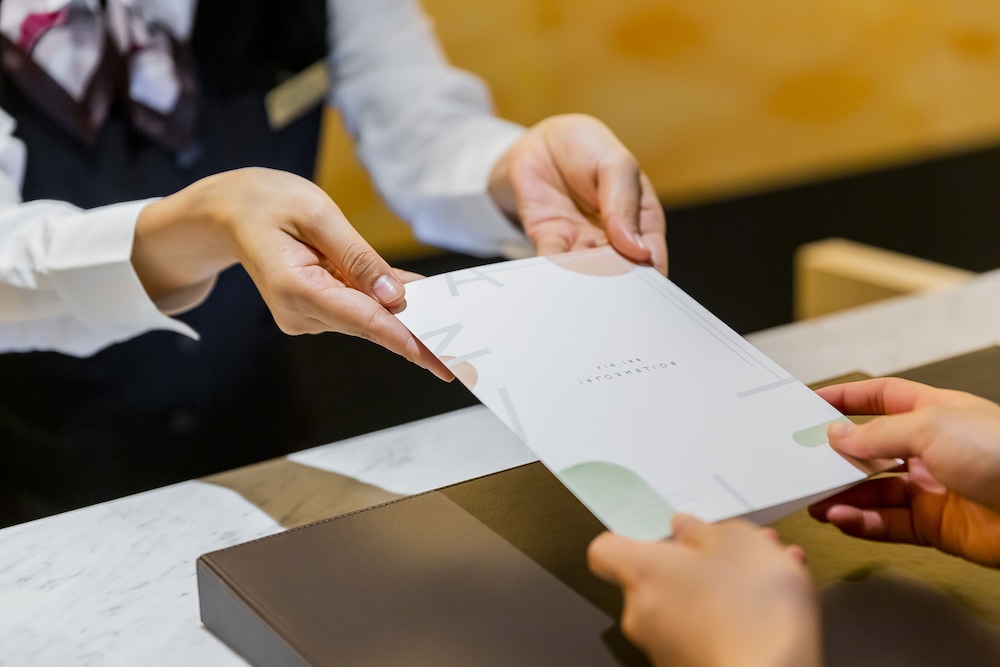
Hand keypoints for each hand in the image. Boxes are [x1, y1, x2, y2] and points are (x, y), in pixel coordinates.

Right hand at [131, 167, 451, 380]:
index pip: (363, 320)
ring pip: (369, 319)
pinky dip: (387, 304)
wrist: (227, 211)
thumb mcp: (316, 213)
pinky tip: (422, 303)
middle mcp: (301, 312)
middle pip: (372, 327)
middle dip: (419, 337)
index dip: (405, 339)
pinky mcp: (313, 310)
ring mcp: (306, 315)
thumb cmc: (265, 202)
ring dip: (407, 318)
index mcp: (296, 289)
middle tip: (465, 360)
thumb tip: (394, 295)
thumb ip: (358, 256)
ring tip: (450, 330)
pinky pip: (359, 308)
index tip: (438, 359)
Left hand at [489, 114, 666, 273]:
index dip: (651, 272)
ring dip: (585, 280)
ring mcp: (582, 242)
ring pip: (587, 271)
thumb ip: (625, 204)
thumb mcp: (618, 165)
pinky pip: (553, 261)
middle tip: (613, 291)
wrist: (544, 141)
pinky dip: (554, 270)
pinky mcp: (551, 241)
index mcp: (641, 219)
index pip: (652, 253)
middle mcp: (613, 238)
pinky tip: (555, 275)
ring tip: (584, 285)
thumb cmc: (589, 148)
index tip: (647, 285)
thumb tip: (636, 247)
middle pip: (620, 270)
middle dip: (617, 283)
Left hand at [588, 514, 819, 666]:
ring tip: (766, 579)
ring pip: (686, 605)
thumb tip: (689, 529)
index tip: (656, 534)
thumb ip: (704, 530)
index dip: (630, 538)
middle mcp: (642, 614)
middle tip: (733, 554)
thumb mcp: (738, 542)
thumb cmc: (752, 615)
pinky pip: (703, 634)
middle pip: (655, 578)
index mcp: (643, 571)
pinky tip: (770, 612)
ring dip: (720, 590)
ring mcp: (663, 649)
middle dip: (695, 563)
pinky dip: (730, 621)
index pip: (606, 550)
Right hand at [810, 378, 999, 566]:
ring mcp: (933, 489)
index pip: (882, 398)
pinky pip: (888, 523)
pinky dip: (861, 522)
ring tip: (816, 501)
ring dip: (843, 496)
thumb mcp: (930, 427)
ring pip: (874, 491)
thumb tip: (838, 435)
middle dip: (837, 457)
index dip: (848, 399)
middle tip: (805, 462)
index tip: (814, 403)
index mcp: (935, 412)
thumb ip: (877, 433)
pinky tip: (842, 518)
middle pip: (872, 450)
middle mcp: (932, 449)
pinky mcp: (936, 526)